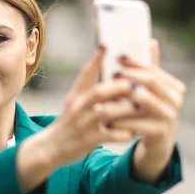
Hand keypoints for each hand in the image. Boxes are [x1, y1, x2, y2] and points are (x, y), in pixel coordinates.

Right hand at [42, 47, 139, 167]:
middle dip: (120, 86)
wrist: (52, 147)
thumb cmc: (70, 121)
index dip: (95, 60)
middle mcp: (78, 107)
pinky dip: (124, 133)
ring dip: (125, 109)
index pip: (85, 74)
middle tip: (138, 83)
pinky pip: (110, 135)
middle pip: (99, 91)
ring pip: (106, 112)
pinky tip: (134, 132)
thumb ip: (89, 87)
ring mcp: (83, 124)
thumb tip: (109, 71)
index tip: (106, 46)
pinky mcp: (88, 140)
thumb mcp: (74, 101)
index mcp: (76, 95)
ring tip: (142, 107)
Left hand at [109, 39, 185, 181]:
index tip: (118, 57)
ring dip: (124, 96)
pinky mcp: (160, 133)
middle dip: (131, 75)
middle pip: (151, 81)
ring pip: (145, 101)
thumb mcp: (151, 90)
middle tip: (112, 73)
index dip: (136, 62)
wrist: (158, 142)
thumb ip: (150, 69)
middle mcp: (176, 100)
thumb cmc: (150, 110)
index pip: (153, 69)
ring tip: (108, 92)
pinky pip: (138, 123)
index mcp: (174, 86)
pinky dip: (121, 119)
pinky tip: (107, 116)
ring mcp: (170, 117)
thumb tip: (151, 41)